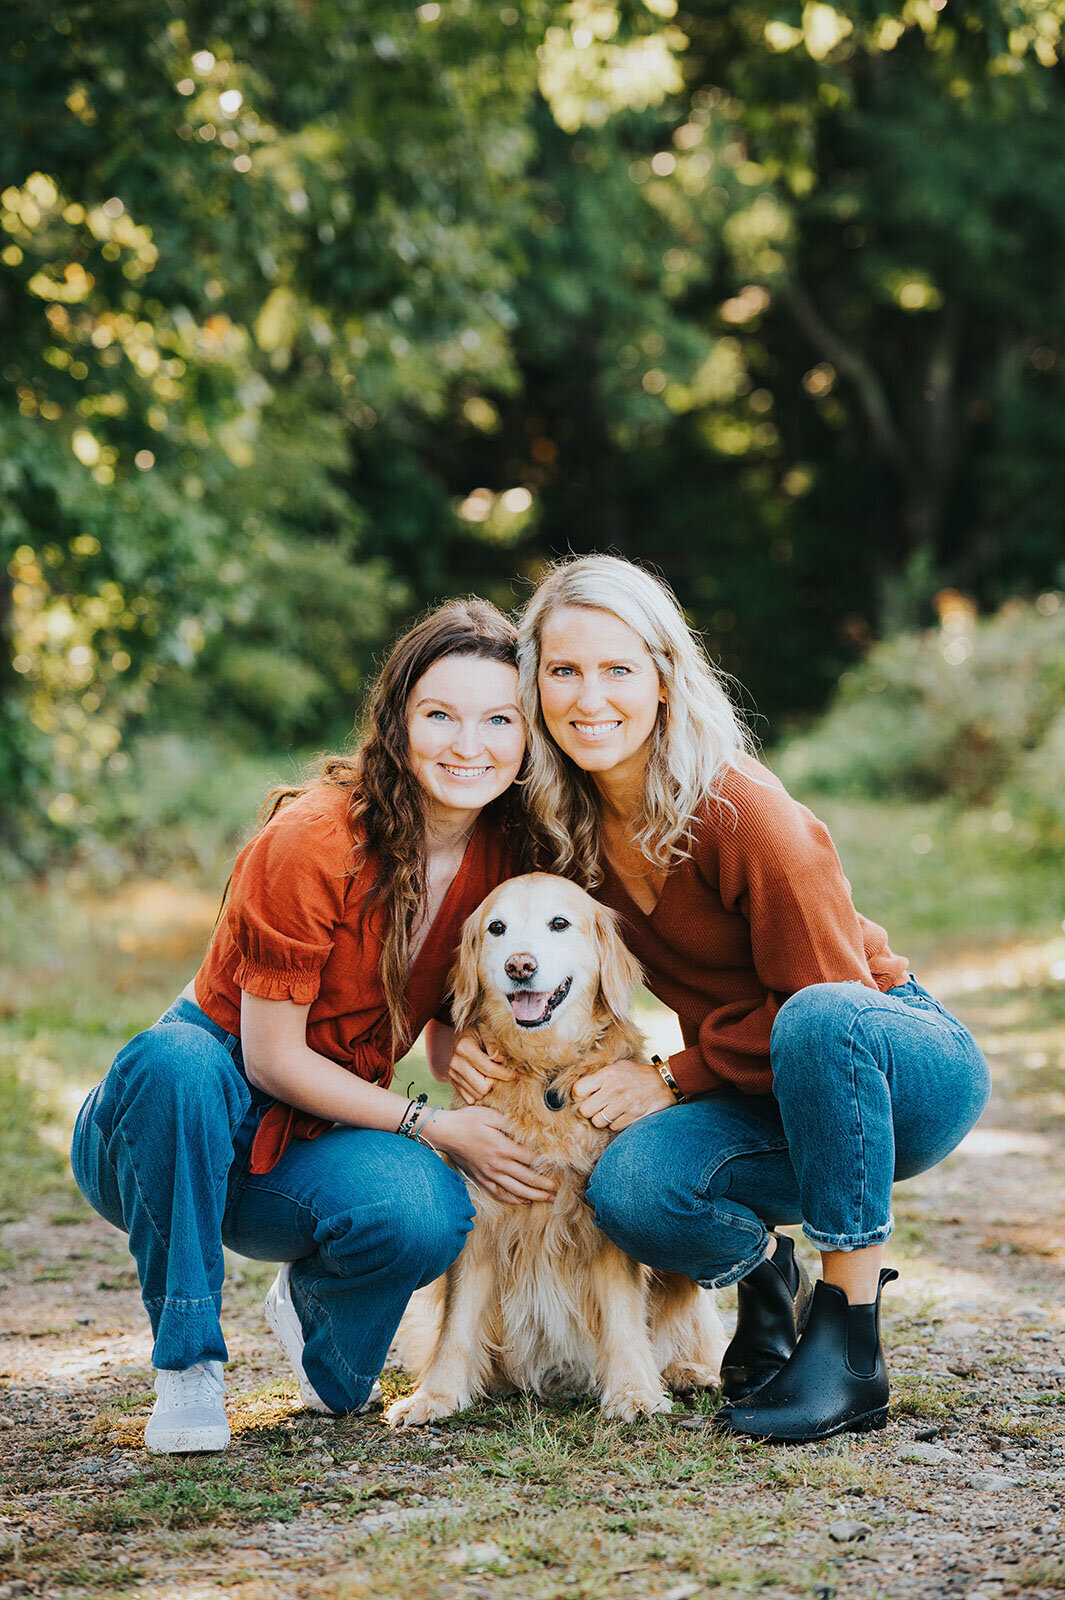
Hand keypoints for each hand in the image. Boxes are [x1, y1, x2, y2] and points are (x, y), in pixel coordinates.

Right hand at [430, 1106, 556, 1204]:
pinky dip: (512, 1199)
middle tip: (559, 1190)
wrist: (445, 1133)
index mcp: (503, 1147)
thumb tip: (528, 1130)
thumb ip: (510, 1124)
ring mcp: (489, 1174)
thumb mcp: (491, 1114)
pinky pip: (499, 1193)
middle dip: (545, 1185)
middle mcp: (498, 1164)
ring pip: (516, 1190)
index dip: (546, 1164)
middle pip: (527, 1178)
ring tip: (548, 1199)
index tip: (560, 1167)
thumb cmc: (468, 1120)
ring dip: (534, 1195)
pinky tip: (522, 1201)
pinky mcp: (481, 1179)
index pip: (531, 1159)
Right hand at [448, 1031, 515, 1104]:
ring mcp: (452, 1074)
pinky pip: (469, 1098)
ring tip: (491, 1076)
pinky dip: (478, 1093)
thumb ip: (494, 1044)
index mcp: (464, 1048)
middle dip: (495, 1083)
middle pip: (482, 1087)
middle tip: (501, 1074)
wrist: (460, 1035)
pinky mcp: (453, 1082)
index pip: (489, 1069)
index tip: (516, 1074)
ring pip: (476, 1095)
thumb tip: (502, 1059)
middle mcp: (456, 1063)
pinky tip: (483, 1081)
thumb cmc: (477, 1032)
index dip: (505, 1074)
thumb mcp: (486, 1031)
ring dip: (487, 1088)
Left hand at [571, 1060, 674, 1132]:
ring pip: (598, 1122)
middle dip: (589, 1110)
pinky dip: (616, 1123)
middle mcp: (614, 1089)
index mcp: (607, 1074)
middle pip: (585, 1110)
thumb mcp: (618, 1066)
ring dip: (602, 1118)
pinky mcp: (634, 1116)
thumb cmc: (638, 1074)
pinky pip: (614, 1126)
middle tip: (597, 1106)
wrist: (665, 1082)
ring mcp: (624, 1104)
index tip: (584, 1096)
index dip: (579, 1096)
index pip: (578, 1090)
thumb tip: (579, 1089)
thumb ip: (599, 1076)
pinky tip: (622, 1114)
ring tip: (610, 1110)